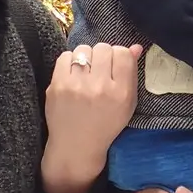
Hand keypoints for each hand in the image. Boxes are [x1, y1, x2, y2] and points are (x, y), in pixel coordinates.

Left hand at [42, 43, 141, 192]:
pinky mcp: (57, 86)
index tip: (114, 66)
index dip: (118, 56)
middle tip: (99, 70)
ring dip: (86, 57)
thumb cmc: (106, 124)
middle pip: (103, 48)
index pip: (122, 53)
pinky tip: (73, 75)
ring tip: (85, 72)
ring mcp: (77, 86)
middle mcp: (100, 87)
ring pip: (84, 49)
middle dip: (102, 56)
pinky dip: (69, 62)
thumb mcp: (127, 104)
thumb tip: (135, 46)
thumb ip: (131, 74)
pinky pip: (65, 56)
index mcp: (120, 93)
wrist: (76, 146)